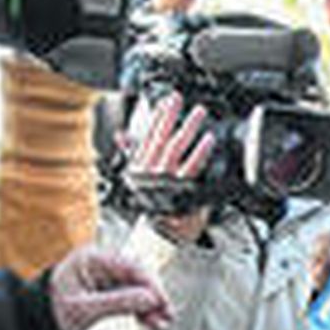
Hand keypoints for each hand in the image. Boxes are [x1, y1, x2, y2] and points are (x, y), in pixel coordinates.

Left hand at [50, 245, 171, 329]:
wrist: (38, 322)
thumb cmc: (53, 311)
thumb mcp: (84, 310)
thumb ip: (117, 303)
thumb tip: (150, 299)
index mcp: (91, 259)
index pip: (131, 267)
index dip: (151, 286)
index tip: (163, 303)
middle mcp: (101, 264)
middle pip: (138, 277)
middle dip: (154, 298)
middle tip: (166, 316)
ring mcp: (106, 277)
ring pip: (138, 289)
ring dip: (151, 306)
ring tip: (161, 324)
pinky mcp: (109, 290)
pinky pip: (132, 298)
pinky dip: (142, 309)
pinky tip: (151, 321)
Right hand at [122, 90, 215, 235]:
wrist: (162, 231)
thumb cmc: (154, 203)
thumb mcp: (138, 178)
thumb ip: (131, 155)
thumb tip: (121, 135)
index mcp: (141, 165)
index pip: (147, 135)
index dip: (157, 116)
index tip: (165, 101)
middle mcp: (151, 170)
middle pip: (160, 137)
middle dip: (169, 115)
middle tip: (179, 98)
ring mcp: (166, 179)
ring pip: (175, 147)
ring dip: (187, 128)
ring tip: (198, 113)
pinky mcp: (182, 189)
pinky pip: (192, 167)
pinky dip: (200, 152)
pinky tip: (208, 140)